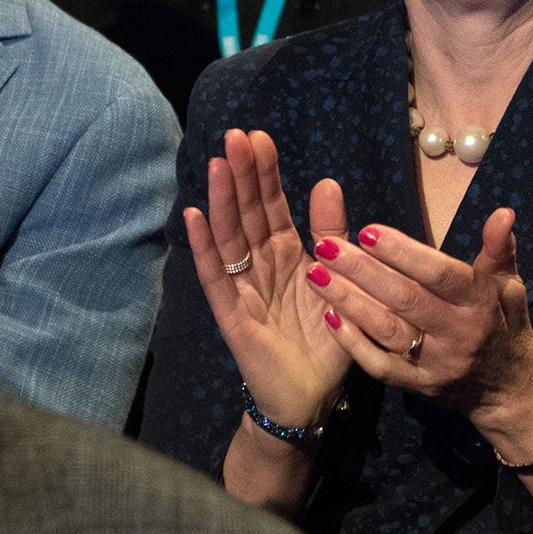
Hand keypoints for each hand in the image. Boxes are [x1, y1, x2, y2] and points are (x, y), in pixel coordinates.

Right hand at [182, 129, 352, 429]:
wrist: (312, 397)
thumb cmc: (325, 339)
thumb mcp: (339, 280)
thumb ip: (332, 235)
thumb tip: (326, 181)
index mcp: (287, 255)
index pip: (272, 205)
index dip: (265, 173)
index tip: (259, 136)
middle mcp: (260, 265)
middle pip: (247, 214)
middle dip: (241, 175)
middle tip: (235, 136)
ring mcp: (242, 289)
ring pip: (229, 238)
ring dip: (221, 201)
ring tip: (215, 164)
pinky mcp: (232, 316)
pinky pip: (216, 278)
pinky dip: (203, 249)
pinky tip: (193, 217)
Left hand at [305, 208, 532, 459]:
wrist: (508, 387)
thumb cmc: (503, 320)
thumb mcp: (508, 283)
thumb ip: (498, 248)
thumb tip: (503, 211)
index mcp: (480, 303)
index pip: (439, 275)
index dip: (403, 253)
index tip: (367, 231)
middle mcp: (457, 334)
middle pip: (405, 300)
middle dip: (362, 271)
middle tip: (325, 246)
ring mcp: (435, 364)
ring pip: (386, 330)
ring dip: (349, 301)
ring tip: (315, 274)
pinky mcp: (417, 386)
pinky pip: (379, 366)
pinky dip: (353, 342)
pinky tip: (329, 317)